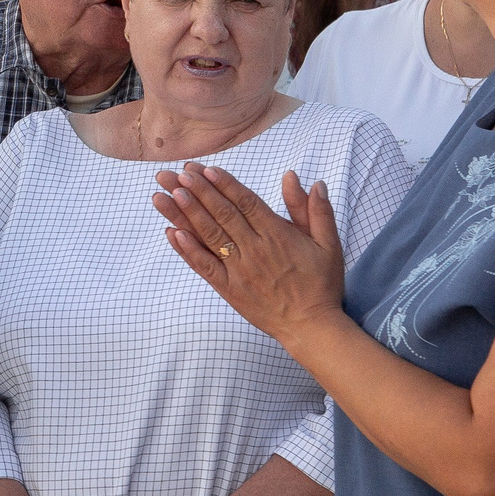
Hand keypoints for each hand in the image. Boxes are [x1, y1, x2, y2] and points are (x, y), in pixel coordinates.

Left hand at [153, 166, 346, 345]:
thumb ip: (315, 211)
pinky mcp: (228, 289)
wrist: (311, 327)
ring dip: (185, 213)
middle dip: (198, 191)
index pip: (246, 202)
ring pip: (208, 235)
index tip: (204, 169)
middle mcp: (254, 249)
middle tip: (176, 174)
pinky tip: (171, 232)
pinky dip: (187, 249)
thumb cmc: (321, 284)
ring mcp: (239, 270)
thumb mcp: (328, 244)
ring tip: (166, 194)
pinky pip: (204, 266)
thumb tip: (308, 180)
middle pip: (222, 214)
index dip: (224, 184)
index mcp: (277, 235)